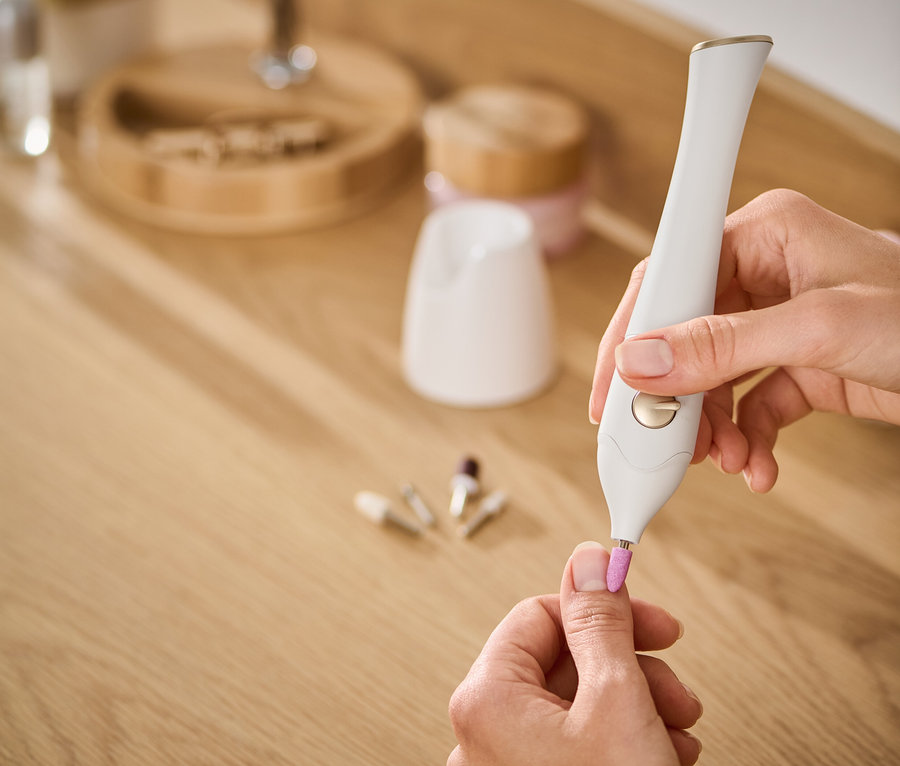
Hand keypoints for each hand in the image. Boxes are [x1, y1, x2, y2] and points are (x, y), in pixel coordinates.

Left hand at [447, 542, 702, 765]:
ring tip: (675, 733)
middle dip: (630, 668)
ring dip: (638, 707)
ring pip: (578, 706)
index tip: (648, 616)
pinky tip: (662, 756)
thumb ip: (600, 621)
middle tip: (672, 685)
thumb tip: (590, 559)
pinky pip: (577, 747)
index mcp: (487, 700)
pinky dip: (624, 742)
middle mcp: (486, 736)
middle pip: (563, 662)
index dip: (601, 610)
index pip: (539, 615)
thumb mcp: (617, 699)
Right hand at [589, 189, 899, 491]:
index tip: (611, 387)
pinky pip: (749, 402)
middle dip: (674, 395)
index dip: (632, 332)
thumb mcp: (821, 328)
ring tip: (722, 460)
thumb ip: (723, 346)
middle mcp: (766, 274)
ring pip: (712, 375)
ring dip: (710, 426)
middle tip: (662, 440)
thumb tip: (641, 362)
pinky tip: (757, 465)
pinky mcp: (800, 363)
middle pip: (684, 334)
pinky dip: (746, 438)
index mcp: (764, 235)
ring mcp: (781, 321)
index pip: (669, 276)